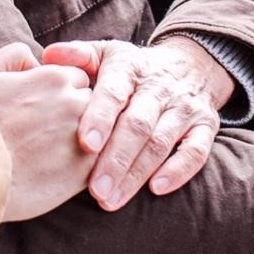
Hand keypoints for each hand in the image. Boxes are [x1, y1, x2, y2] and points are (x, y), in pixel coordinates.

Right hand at [0, 43, 97, 222]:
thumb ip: (13, 56)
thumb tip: (34, 59)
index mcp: (55, 77)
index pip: (76, 76)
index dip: (61, 91)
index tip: (44, 107)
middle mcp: (76, 103)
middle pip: (90, 102)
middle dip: (76, 112)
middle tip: (49, 130)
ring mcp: (85, 138)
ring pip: (98, 132)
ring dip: (85, 138)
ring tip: (54, 152)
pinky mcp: (85, 172)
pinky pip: (97, 162)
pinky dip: (85, 164)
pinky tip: (60, 171)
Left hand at [43, 38, 231, 210]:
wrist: (188, 65)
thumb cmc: (130, 70)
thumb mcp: (105, 54)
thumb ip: (77, 56)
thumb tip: (48, 56)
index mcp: (128, 67)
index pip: (114, 92)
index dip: (100, 117)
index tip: (85, 144)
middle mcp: (159, 87)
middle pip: (138, 124)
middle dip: (116, 159)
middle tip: (95, 190)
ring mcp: (184, 107)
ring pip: (161, 142)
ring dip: (136, 174)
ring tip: (111, 200)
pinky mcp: (206, 126)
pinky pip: (196, 151)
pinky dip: (178, 171)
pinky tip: (156, 189)